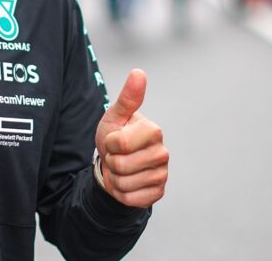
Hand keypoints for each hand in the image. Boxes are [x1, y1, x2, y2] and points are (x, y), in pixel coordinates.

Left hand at [95, 69, 168, 207]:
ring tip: (121, 169)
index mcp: (153, 131)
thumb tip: (139, 72)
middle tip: (117, 156)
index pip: (120, 143)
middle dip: (111, 162)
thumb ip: (127, 98)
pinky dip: (121, 193)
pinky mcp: (158, 193)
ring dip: (115, 178)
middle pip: (120, 165)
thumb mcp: (115, 117)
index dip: (109, 143)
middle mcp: (163, 153)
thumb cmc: (115, 137)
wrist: (116, 165)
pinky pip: (130, 199)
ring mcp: (162, 174)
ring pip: (124, 184)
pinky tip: (127, 183)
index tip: (114, 141)